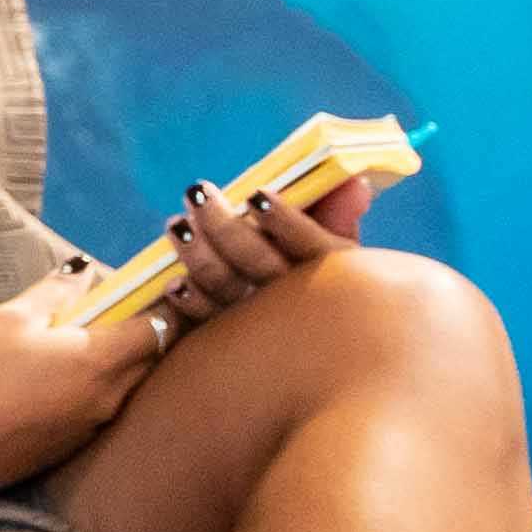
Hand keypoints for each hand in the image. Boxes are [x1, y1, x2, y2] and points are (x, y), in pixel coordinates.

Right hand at [0, 262, 173, 492]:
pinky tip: (49, 379)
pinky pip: (101, 405)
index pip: (159, 328)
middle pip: (149, 357)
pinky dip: (91, 386)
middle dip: (136, 330)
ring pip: (125, 382)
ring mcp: (94, 424)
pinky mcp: (76, 444)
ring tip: (67, 344)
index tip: (142, 290)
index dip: (158, 304)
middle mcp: (109, 395)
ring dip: (112, 359)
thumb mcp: (10, 318)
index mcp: (99, 359)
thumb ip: (55, 291)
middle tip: (100, 312)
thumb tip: (83, 271)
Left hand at [165, 171, 371, 319]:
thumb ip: (337, 212)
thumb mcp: (331, 248)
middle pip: (259, 264)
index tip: (257, 197)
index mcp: (329, 270)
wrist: (299, 346)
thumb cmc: (314, 276)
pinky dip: (187, 303)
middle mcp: (294, 299)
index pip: (313, 247)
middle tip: (198, 193)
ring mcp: (257, 322)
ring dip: (198, 255)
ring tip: (178, 224)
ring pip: (224, 288)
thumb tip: (355, 184)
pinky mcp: (223, 338)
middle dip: (226, 227)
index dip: (287, 224)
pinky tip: (175, 284)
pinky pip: (201, 325)